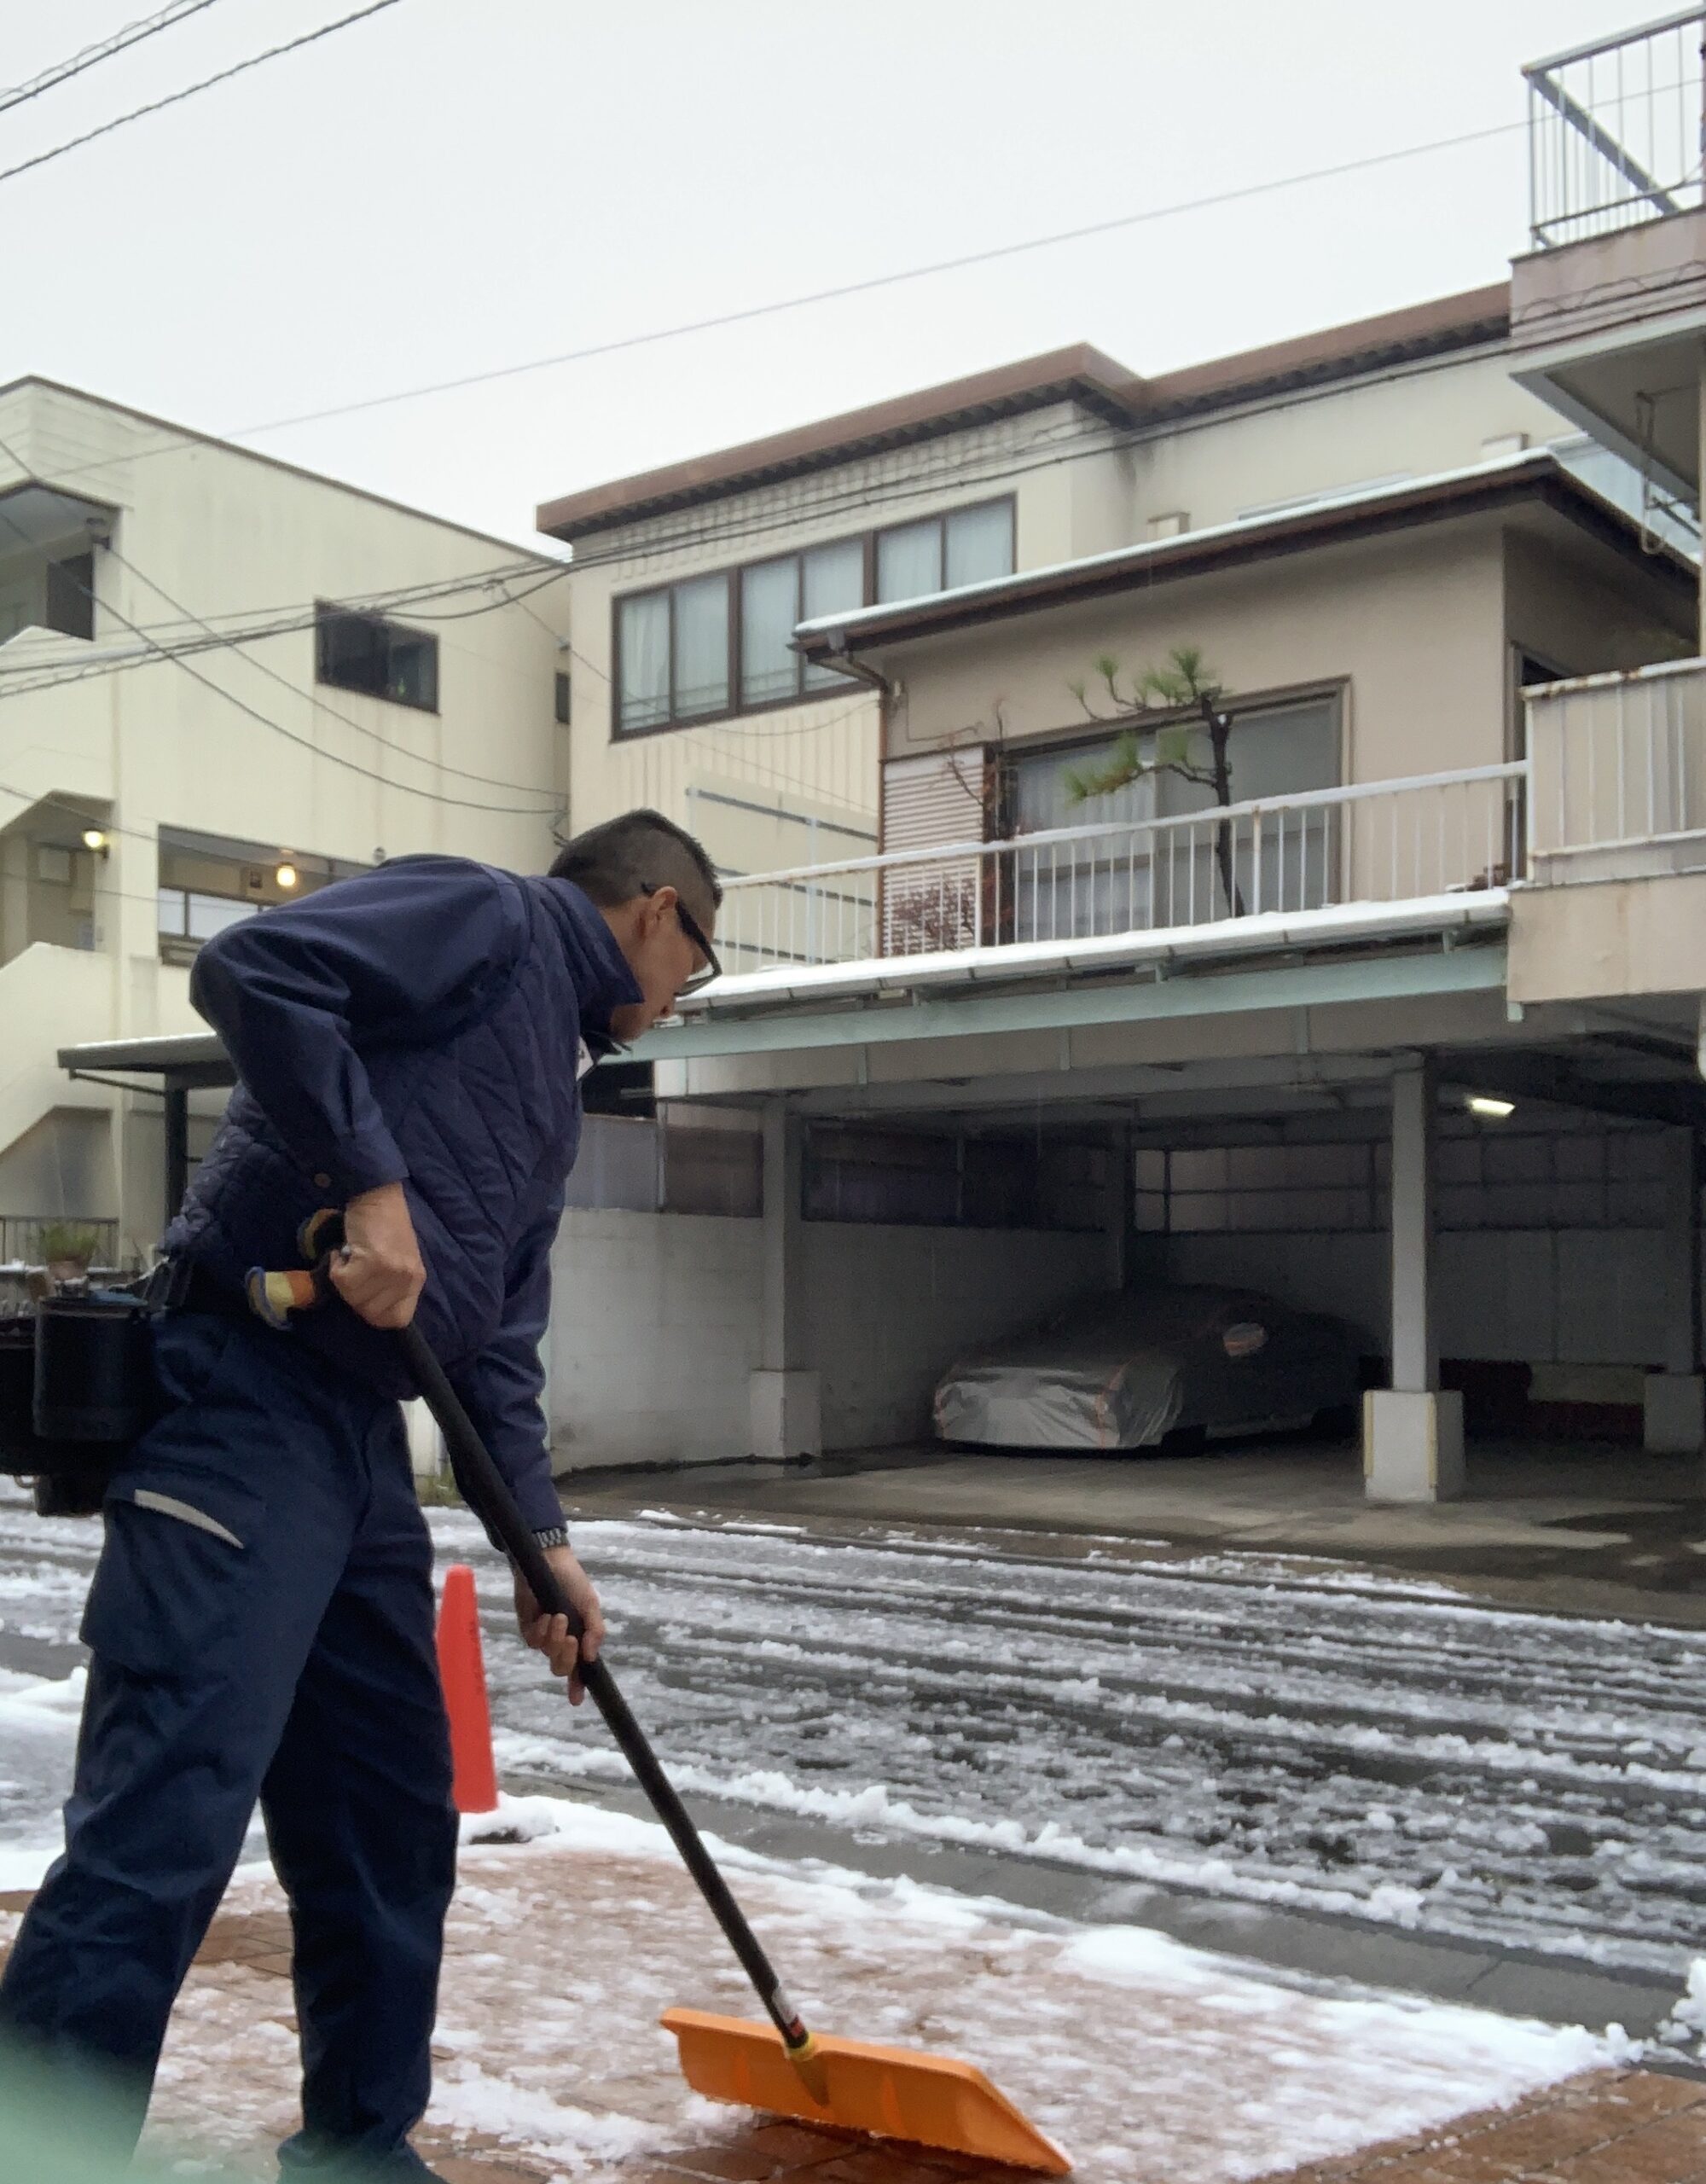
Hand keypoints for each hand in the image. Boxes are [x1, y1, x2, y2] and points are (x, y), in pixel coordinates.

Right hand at [330, 1181, 425, 1327]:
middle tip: (354, 1271)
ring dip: (343, 1279)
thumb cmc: (385, 1224)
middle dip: (354, 1295)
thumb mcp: (398, 1259)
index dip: (374, 1313)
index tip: (364, 1295)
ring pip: (353, 1297)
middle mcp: (407, 1278)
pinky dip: (335, 1267)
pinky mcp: (371, 1260)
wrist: (377, 1194)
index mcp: (416, 1279)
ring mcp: (390, 1271)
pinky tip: (343, 1251)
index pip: (397, 1320)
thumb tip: (368, 1308)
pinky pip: (341, 1280)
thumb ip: (390, 1285)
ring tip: (350, 1257)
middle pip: (369, 1313)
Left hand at [515, 1545, 603, 1705]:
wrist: (549, 1560)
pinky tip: (545, 1616)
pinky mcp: (527, 1626)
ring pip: (547, 1653)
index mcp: (579, 1637)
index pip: (579, 1667)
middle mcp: (560, 1640)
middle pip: (561, 1667)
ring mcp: (543, 1635)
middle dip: (566, 1658)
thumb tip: (592, 1657)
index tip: (576, 1700)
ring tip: (558, 1616)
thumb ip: (595, 1630)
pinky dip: (540, 1631)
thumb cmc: (573, 1581)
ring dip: (554, 1638)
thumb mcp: (591, 1603)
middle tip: (571, 1640)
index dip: (578, 1685)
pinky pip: (533, 1640)